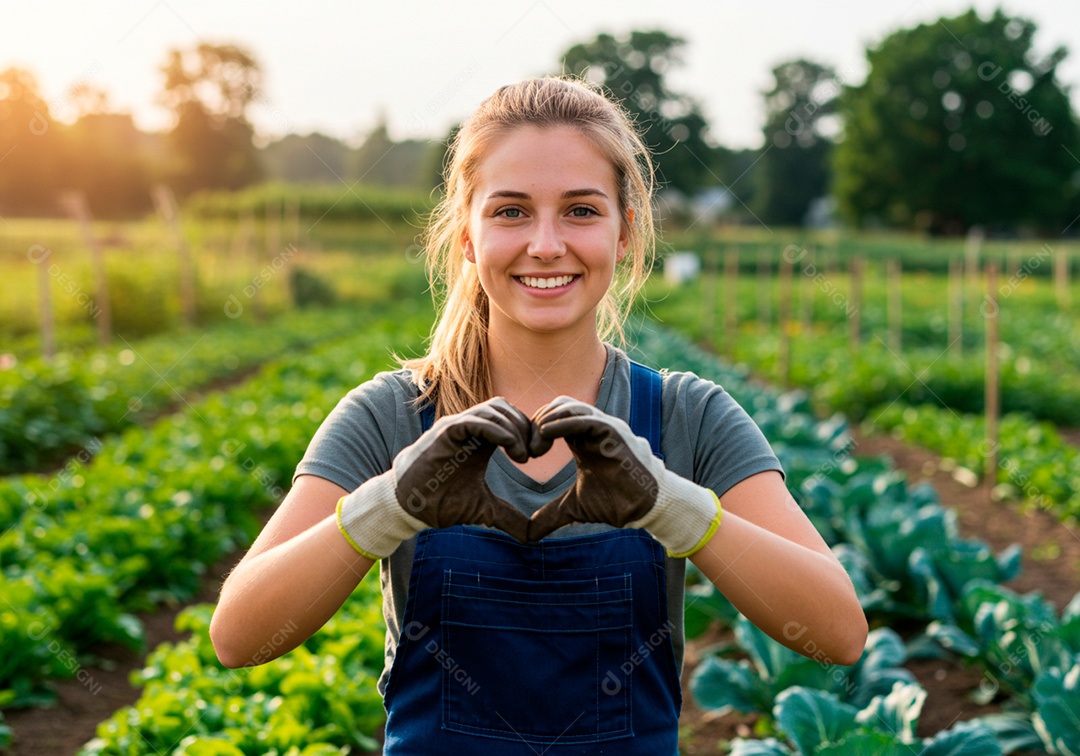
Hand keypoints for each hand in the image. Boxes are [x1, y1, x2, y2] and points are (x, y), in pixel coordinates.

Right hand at [337, 398, 531, 557]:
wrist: (408, 507)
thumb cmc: (440, 503)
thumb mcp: (483, 510)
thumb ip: (508, 517)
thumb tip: (531, 537)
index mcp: (480, 440)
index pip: (511, 419)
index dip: (529, 432)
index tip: (539, 455)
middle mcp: (469, 428)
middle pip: (506, 409)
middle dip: (526, 427)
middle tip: (536, 453)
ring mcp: (457, 427)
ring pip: (494, 409)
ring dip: (514, 428)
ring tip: (522, 456)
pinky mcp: (446, 432)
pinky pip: (476, 420)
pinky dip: (497, 430)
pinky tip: (510, 448)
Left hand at [526, 396, 721, 556]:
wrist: (646, 509)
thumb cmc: (616, 504)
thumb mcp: (573, 508)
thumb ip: (550, 515)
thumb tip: (528, 535)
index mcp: (582, 440)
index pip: (553, 417)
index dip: (534, 431)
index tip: (523, 455)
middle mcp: (592, 429)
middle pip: (557, 406)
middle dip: (536, 423)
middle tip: (527, 451)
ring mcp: (604, 428)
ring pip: (569, 406)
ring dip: (547, 420)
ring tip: (536, 446)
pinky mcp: (614, 433)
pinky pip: (585, 417)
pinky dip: (563, 422)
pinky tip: (547, 434)